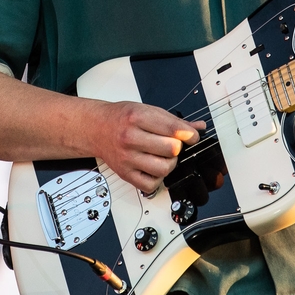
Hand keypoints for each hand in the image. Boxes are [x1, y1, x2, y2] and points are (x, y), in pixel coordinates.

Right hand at [91, 101, 205, 193]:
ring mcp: (127, 157)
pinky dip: (158, 178)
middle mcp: (131, 138)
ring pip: (164, 169)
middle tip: (172, 144)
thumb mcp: (146, 110)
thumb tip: (197, 128)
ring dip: (169, 163)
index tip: (192, 137)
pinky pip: (151, 184)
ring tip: (164, 157)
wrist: (97, 128)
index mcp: (138, 117)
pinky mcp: (125, 173)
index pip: (173, 129)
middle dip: (177, 147)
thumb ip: (173, 121)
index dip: (189, 134)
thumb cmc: (121, 119)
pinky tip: (154, 167)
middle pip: (171, 149)